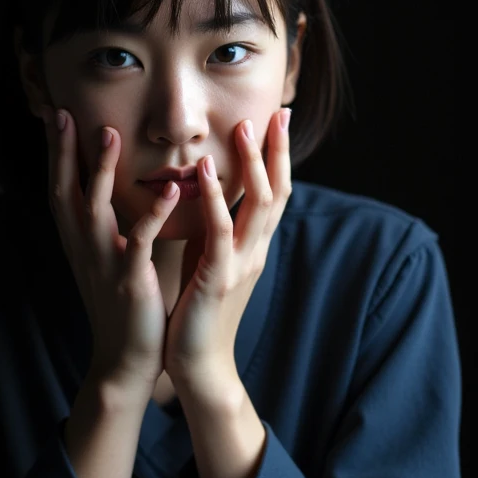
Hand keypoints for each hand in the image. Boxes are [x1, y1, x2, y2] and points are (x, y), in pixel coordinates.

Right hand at [40, 106, 181, 394]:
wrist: (125, 361)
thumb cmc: (121, 306)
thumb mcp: (104, 260)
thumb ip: (101, 225)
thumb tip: (102, 191)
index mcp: (78, 241)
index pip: (60, 188)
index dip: (55, 152)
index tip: (52, 115)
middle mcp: (83, 248)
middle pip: (65, 190)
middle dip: (62, 151)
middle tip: (60, 112)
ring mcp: (103, 263)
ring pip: (95, 209)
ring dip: (101, 171)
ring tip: (110, 134)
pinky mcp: (130, 281)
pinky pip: (139, 241)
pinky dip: (152, 214)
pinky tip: (170, 191)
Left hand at [163, 108, 291, 396]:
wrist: (198, 364)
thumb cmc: (198, 308)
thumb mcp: (211, 258)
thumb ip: (216, 226)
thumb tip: (210, 190)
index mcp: (254, 244)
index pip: (275, 190)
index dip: (279, 155)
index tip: (279, 118)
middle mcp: (257, 249)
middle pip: (277, 190)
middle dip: (277, 150)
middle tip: (277, 112)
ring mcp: (242, 263)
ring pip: (258, 205)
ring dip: (252, 164)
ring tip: (243, 127)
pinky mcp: (220, 279)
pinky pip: (221, 231)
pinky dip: (215, 198)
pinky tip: (204, 171)